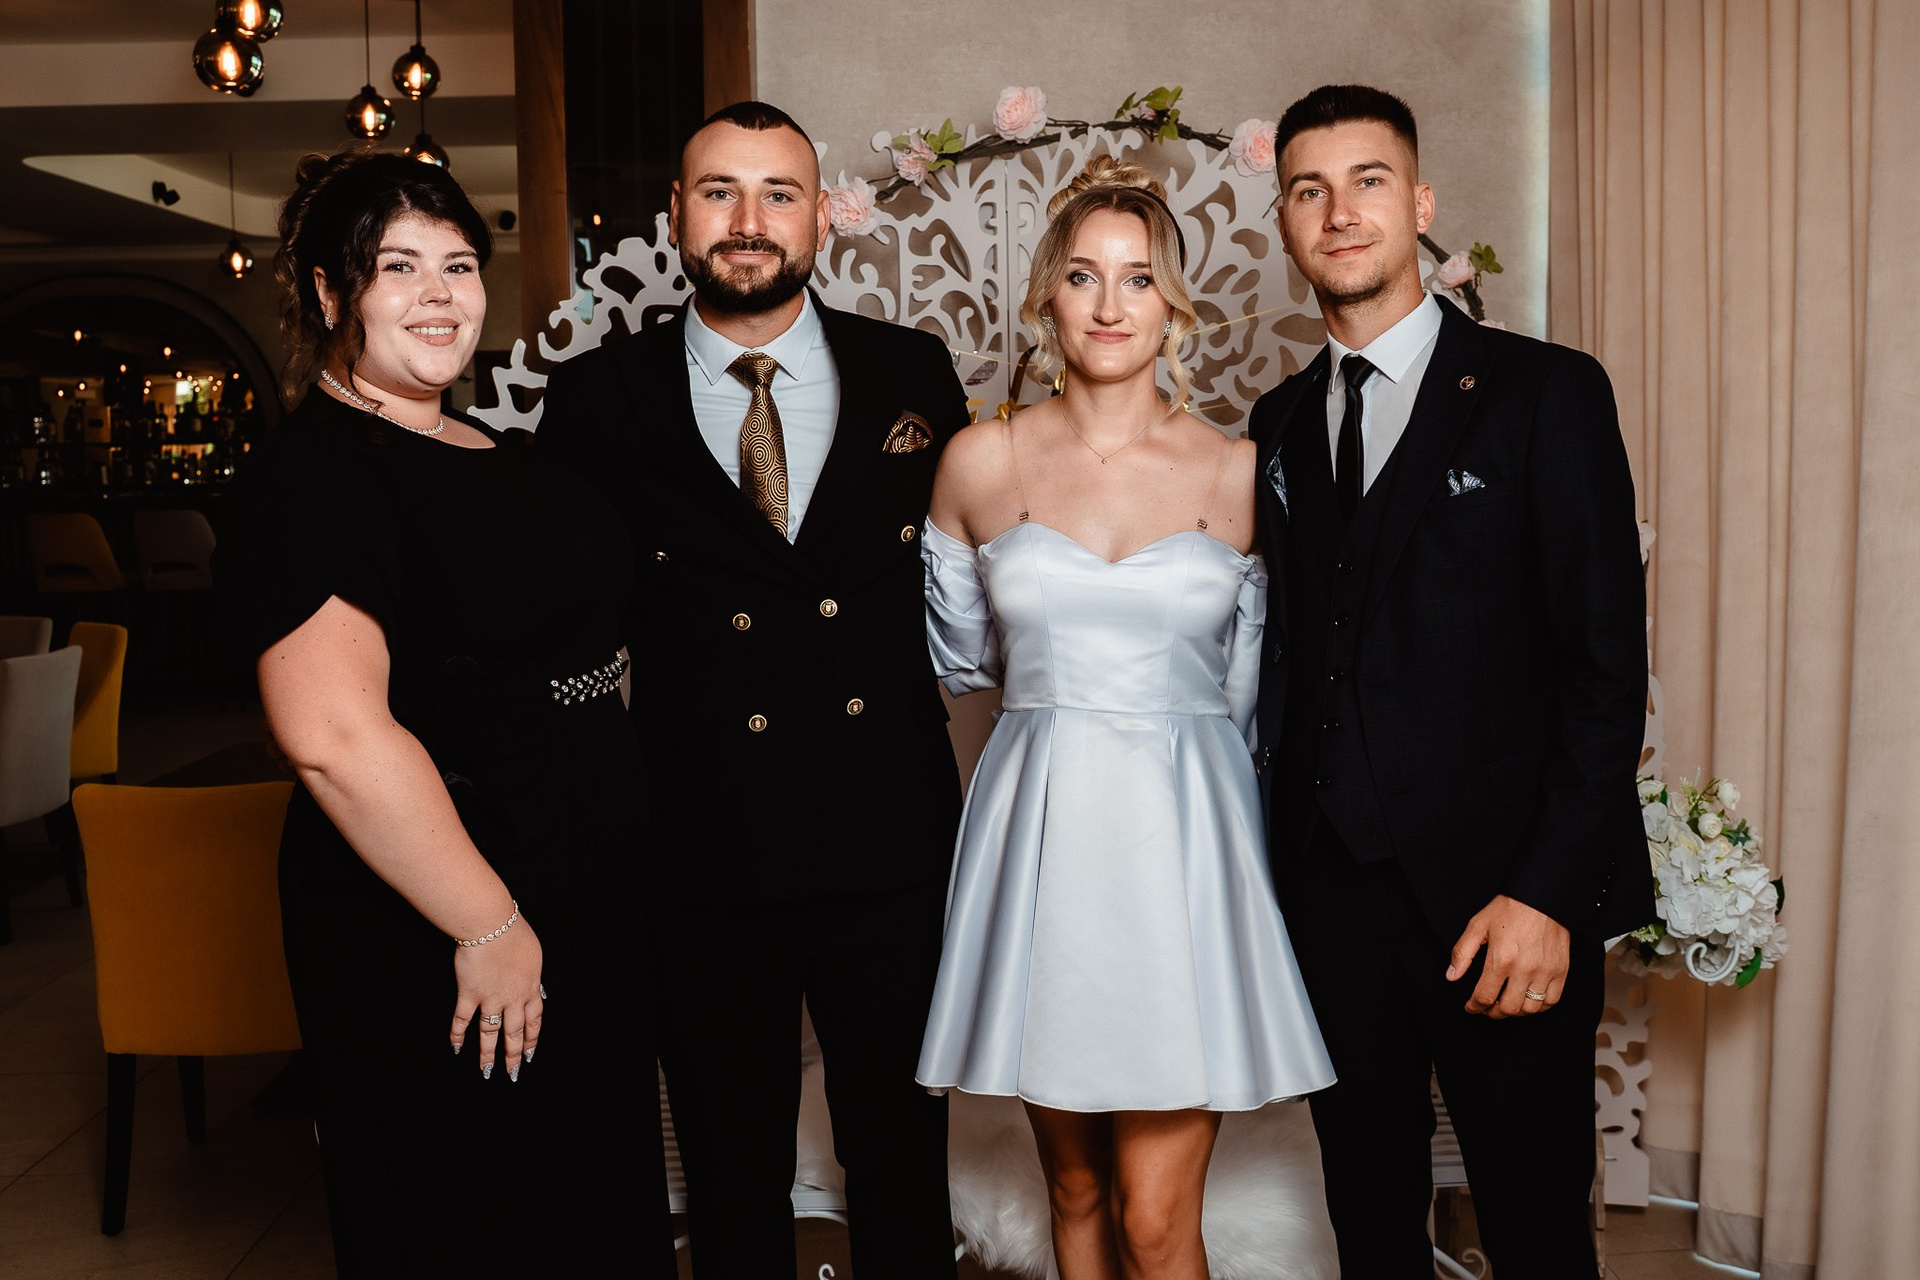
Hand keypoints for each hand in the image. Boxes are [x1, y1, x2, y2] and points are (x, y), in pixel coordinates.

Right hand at [449, 916, 543, 1079]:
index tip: (531, 1052)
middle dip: (514, 1054)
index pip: (535, 1019)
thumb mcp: (534, 954)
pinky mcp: (469, 994)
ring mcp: (490, 998)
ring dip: (488, 1054)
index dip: (533, 1038)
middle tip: (514, 1072)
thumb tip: (539, 988)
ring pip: (490, 1033)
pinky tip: (457, 1049)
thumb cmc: (514, 932)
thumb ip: (533, 974)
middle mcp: (513, 998)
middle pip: (515, 1032)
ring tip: (487, 1072)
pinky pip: (462, 1020)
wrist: (492, 925)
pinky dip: (458, 1035)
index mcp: (531, 987)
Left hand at [1446, 894, 1568, 1018]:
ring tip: (1506, 1003)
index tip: (1471, 1007)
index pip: (1484, 996)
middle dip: (1493, 1012)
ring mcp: (1545, 971)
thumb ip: (1462, 953)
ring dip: (1515, 1011)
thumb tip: (1452, 976)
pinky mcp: (1561, 970)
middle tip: (1487, 1007)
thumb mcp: (1478, 925)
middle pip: (1507, 1008)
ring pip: (1530, 1009)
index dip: (1474, 1007)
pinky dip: (1538, 1006)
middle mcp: (1525, 968)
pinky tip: (1527, 999)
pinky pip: (1551, 1001)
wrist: (1542, 896)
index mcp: (1501, 958)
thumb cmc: (1509, 908)